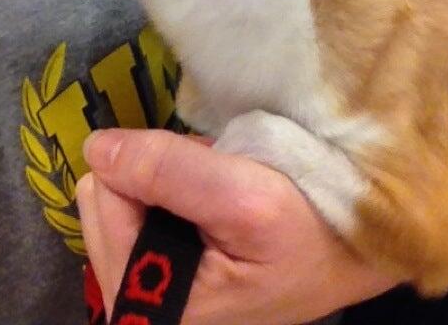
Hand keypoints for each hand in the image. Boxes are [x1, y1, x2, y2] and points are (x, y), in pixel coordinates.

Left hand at [77, 129, 394, 324]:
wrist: (351, 252)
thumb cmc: (310, 233)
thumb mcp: (246, 199)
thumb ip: (170, 171)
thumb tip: (96, 146)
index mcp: (145, 301)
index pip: (107, 197)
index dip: (156, 169)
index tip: (211, 172)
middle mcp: (136, 299)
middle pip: (107, 197)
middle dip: (162, 176)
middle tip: (221, 183)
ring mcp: (149, 283)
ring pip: (126, 194)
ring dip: (175, 178)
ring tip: (225, 190)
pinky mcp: (165, 267)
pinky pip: (148, 203)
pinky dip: (182, 186)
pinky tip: (219, 198)